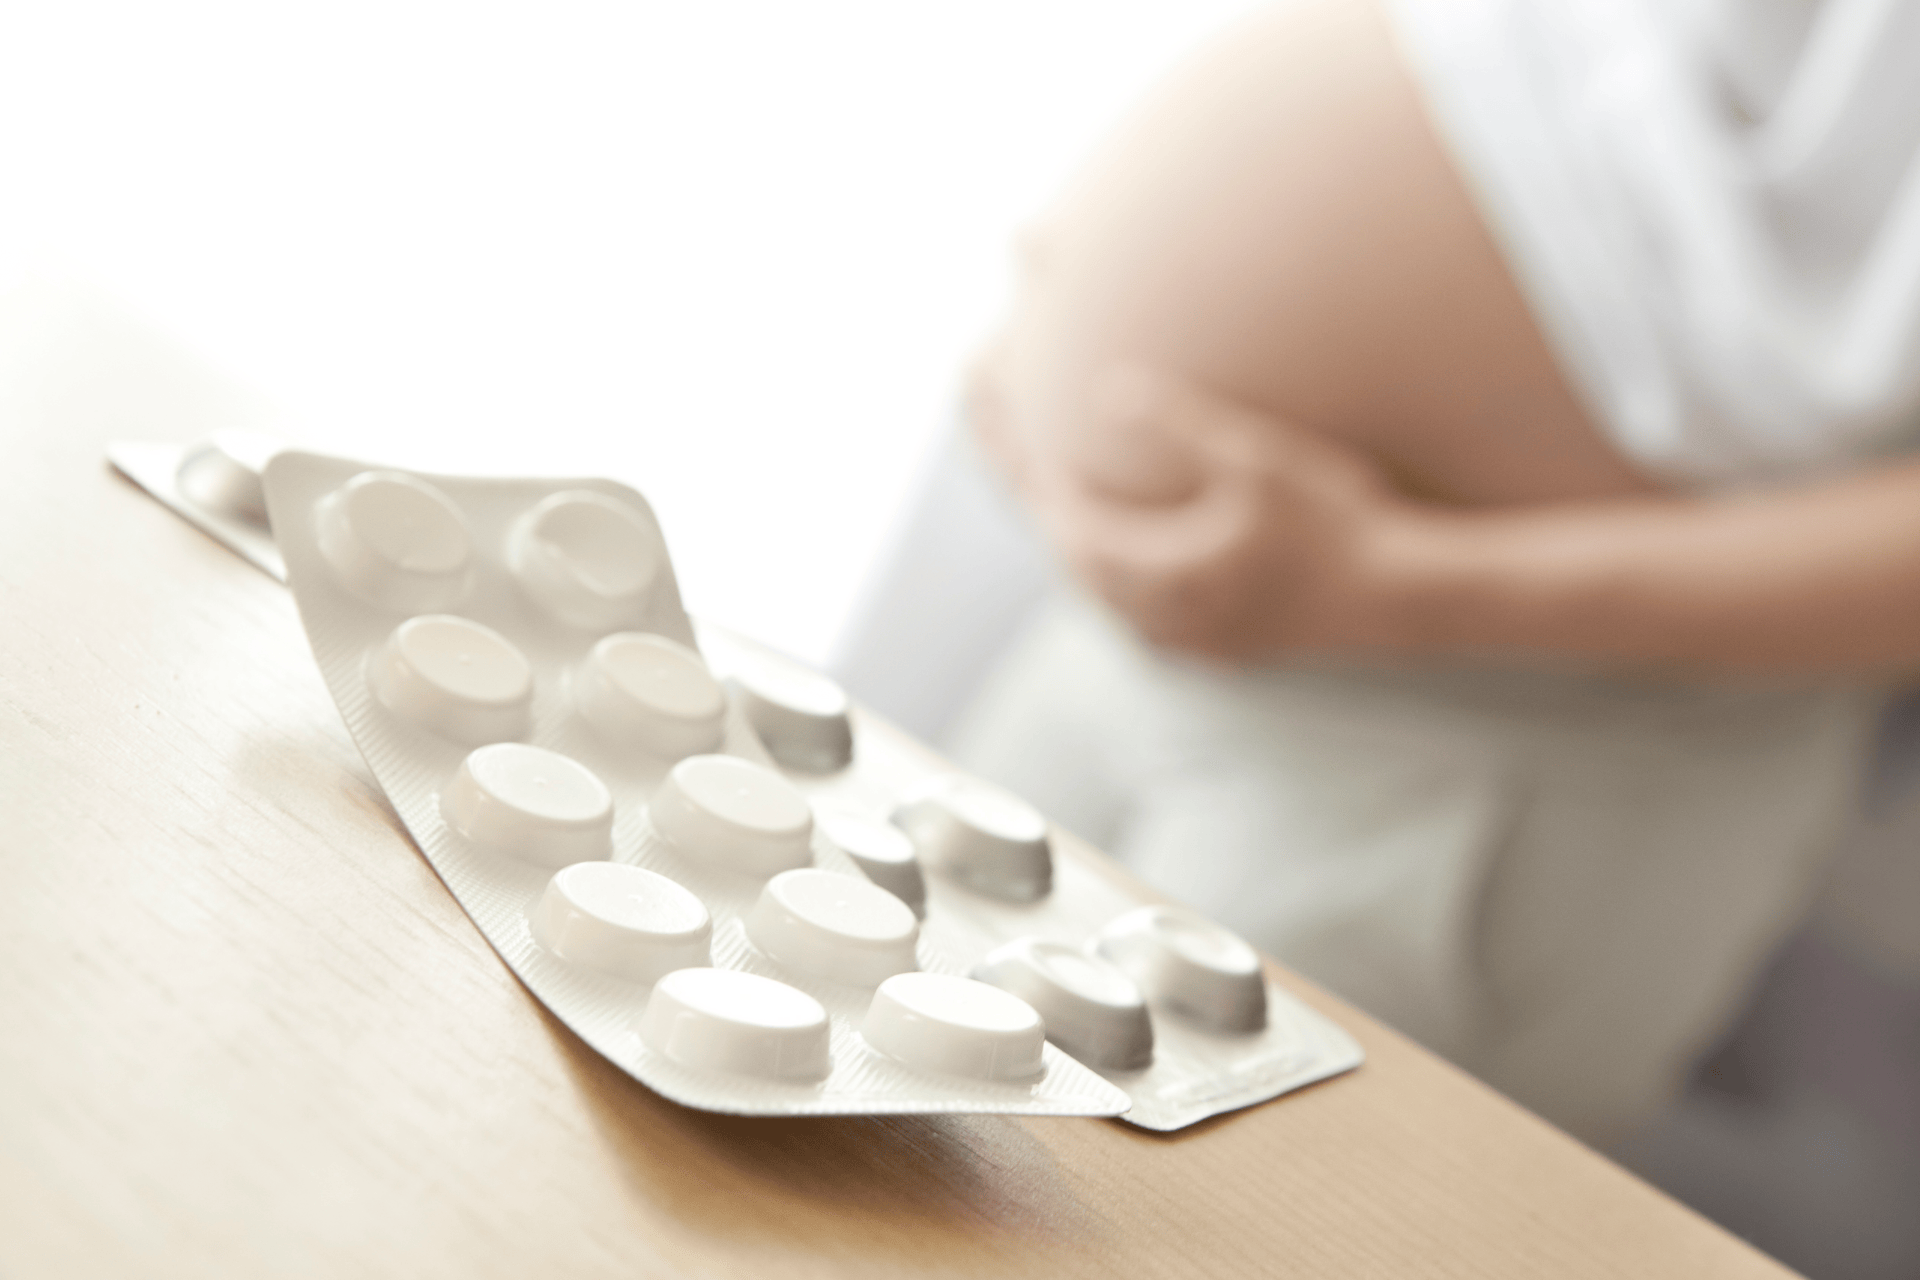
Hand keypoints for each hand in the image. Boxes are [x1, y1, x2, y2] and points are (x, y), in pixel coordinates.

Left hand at [1016, 367, 1420, 660]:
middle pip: (1088, 579)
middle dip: (1065, 533)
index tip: (1045, 456)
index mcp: (1165, 572)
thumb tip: (1109, 390)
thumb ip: (1178, 423)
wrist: (1400, 596)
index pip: (1078, 536)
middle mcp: (1170, 618)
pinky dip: (1134, 600)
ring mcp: (1199, 643)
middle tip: (1049, 489)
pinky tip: (1149, 580)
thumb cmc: (1334, 521)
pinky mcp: (1228, 654)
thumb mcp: (1254, 457)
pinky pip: (1156, 631)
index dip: (1054, 495)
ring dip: (1096, 571)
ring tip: (1089, 529)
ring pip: (1119, 611)